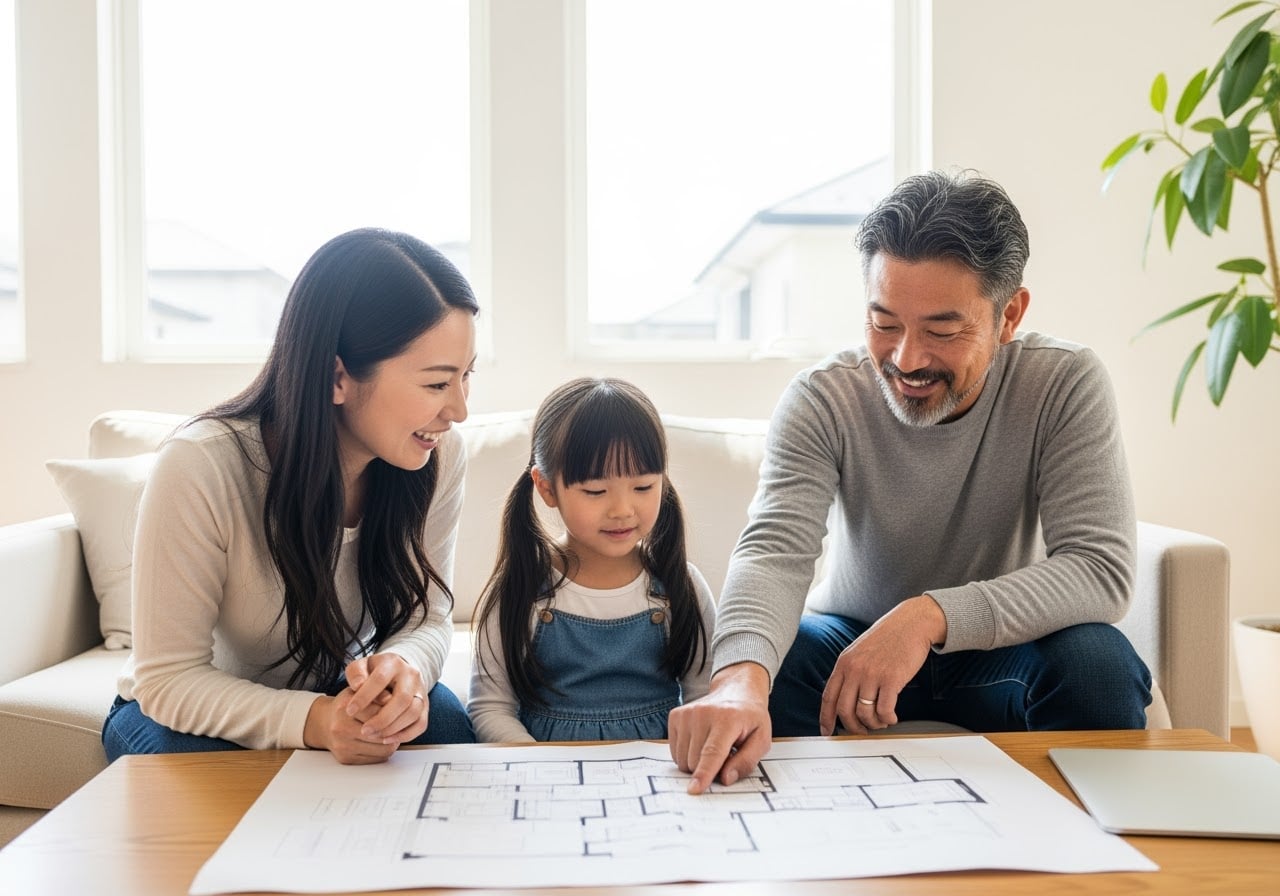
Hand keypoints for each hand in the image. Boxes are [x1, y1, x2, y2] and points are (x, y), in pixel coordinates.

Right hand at [303, 691, 398, 764]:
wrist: (324, 723)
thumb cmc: (346, 706)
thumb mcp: (360, 691)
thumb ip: (378, 693)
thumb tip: (393, 698)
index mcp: (345, 706)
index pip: (379, 712)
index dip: (394, 712)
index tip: (401, 710)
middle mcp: (341, 726)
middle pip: (381, 733)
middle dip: (396, 729)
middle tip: (402, 724)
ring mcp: (342, 745)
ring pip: (381, 749)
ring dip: (392, 742)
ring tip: (394, 733)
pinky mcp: (345, 758)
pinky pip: (375, 759)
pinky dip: (383, 751)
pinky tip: (383, 742)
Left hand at [343, 653, 428, 745]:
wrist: (399, 672)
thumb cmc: (375, 672)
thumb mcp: (362, 666)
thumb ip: (356, 674)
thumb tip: (357, 686)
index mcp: (393, 663)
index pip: (380, 679)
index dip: (364, 696)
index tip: (350, 711)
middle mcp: (411, 676)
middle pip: (402, 699)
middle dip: (382, 718)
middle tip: (364, 730)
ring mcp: (421, 691)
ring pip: (413, 713)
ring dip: (393, 728)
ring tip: (374, 736)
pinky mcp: (425, 707)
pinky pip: (420, 724)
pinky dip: (405, 735)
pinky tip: (387, 739)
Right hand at [668, 662, 770, 794]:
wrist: (736, 690)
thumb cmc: (750, 718)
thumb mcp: (762, 739)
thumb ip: (746, 761)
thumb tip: (725, 778)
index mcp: (728, 719)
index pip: (712, 752)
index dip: (704, 773)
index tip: (694, 789)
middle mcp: (703, 713)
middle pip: (695, 761)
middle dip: (708, 769)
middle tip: (724, 755)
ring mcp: (687, 713)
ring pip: (683, 759)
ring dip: (696, 763)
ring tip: (712, 747)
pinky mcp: (675, 716)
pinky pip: (675, 752)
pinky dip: (687, 754)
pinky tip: (701, 742)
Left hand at [818, 595, 945, 735]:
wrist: (911, 623)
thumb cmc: (888, 637)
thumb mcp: (860, 651)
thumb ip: (851, 672)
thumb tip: (847, 700)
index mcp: (844, 663)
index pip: (828, 697)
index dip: (826, 718)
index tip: (828, 731)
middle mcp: (854, 669)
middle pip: (844, 711)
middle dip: (853, 727)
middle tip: (863, 731)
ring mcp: (872, 674)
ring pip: (864, 714)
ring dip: (873, 724)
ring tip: (882, 721)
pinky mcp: (891, 679)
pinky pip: (884, 710)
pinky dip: (888, 719)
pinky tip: (892, 717)